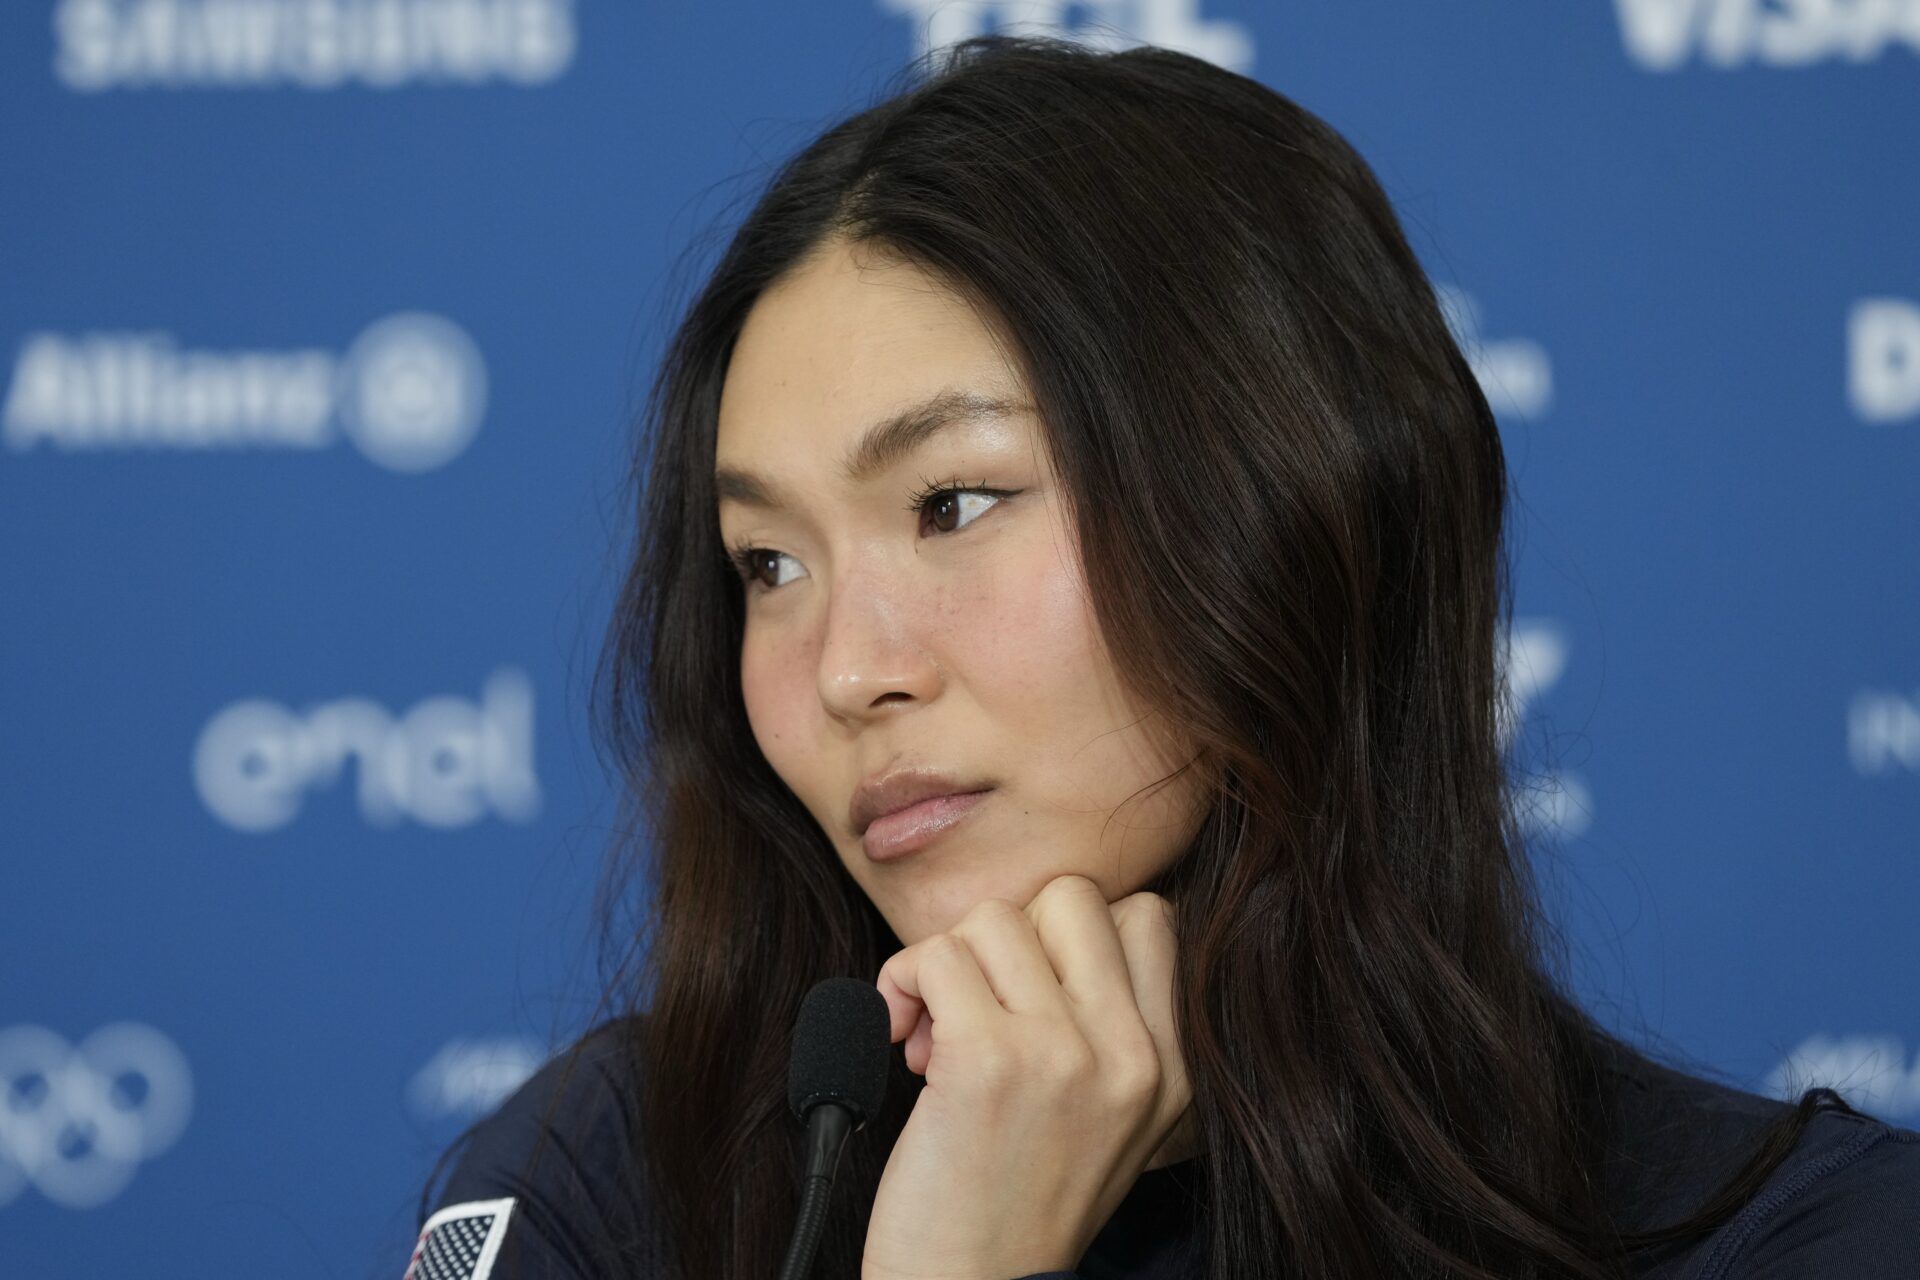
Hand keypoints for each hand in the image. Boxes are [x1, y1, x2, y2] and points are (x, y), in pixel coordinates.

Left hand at [862, 874, 1191, 1279]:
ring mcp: (1063, 1054)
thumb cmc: (1016, 1205)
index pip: (1145, 916)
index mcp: (1170, 1068)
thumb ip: (1102, 1024)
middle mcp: (1131, 1055)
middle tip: (981, 1004)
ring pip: (993, 919)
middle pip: (1072, 896)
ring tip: (936, 1033)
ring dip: (946, 964)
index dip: (1068, 937)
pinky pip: (934, 957)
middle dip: (1009, 935)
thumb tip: (1036, 928)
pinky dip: (901, 983)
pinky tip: (901, 1038)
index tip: (1029, 994)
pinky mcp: (987, 1061)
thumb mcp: (1106, 1119)